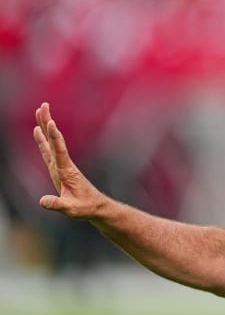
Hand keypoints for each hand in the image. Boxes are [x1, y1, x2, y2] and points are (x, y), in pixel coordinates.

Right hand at [34, 102, 104, 218]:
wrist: (96, 206)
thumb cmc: (85, 208)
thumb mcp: (71, 209)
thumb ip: (57, 204)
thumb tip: (42, 202)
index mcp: (66, 171)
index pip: (59, 151)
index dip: (54, 137)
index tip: (51, 122)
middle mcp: (63, 164)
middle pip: (54, 139)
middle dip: (48, 122)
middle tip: (43, 105)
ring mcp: (61, 165)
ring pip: (51, 142)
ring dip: (45, 125)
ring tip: (40, 110)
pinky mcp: (58, 168)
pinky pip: (48, 150)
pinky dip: (43, 139)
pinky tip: (38, 131)